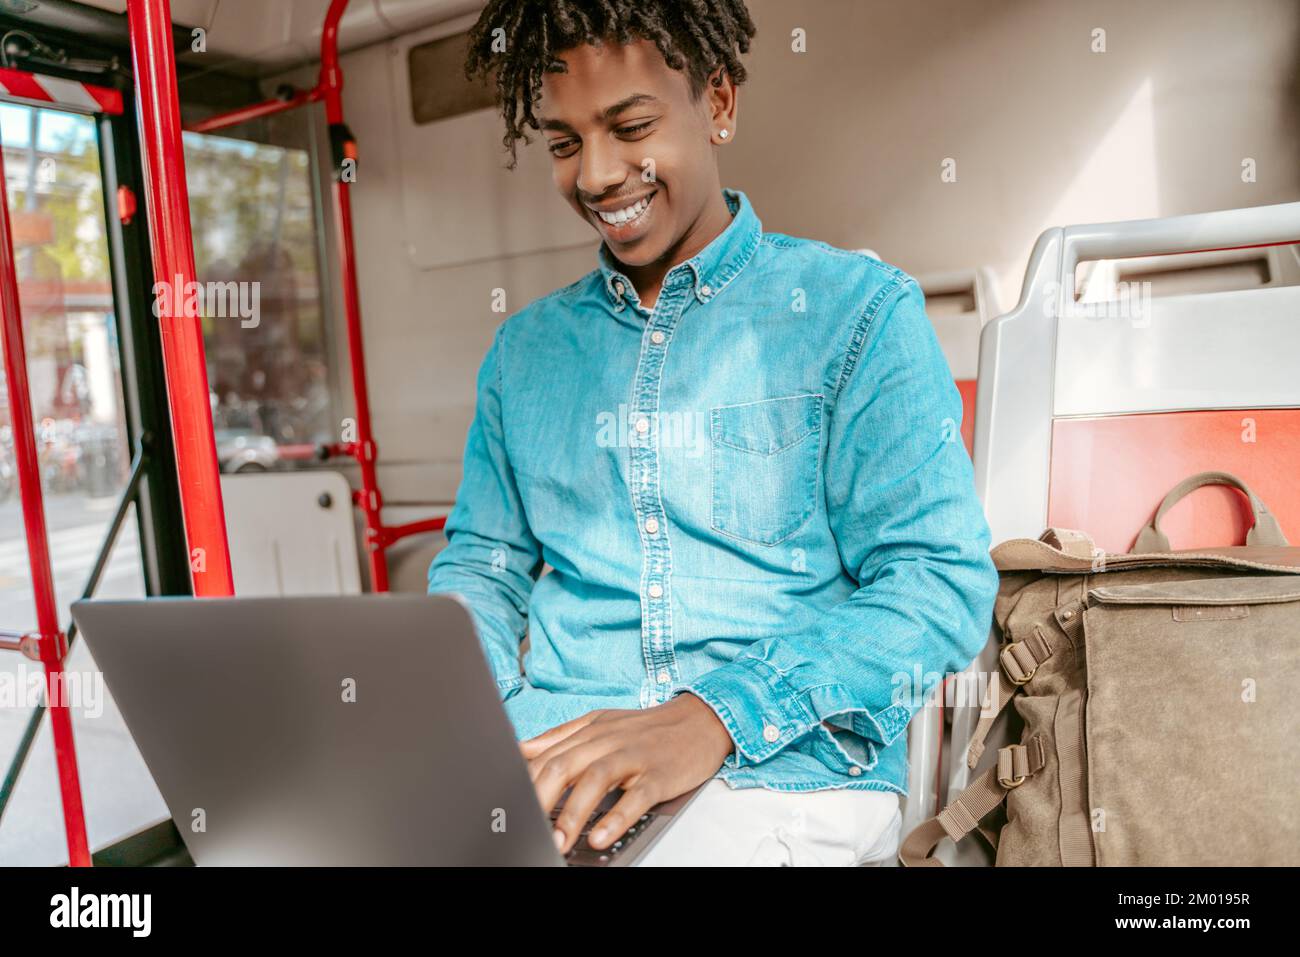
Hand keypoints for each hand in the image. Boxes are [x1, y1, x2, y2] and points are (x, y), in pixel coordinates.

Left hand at [520, 693, 733, 853]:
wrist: (700, 719)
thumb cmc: (646, 729)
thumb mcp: (599, 725)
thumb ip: (559, 738)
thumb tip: (519, 750)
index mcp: (588, 731)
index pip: (545, 757)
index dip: (523, 785)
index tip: (511, 810)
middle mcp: (606, 741)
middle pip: (562, 766)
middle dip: (539, 801)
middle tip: (527, 830)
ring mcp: (634, 756)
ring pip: (595, 779)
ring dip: (572, 814)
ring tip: (558, 842)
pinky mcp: (659, 774)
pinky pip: (636, 797)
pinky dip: (616, 817)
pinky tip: (601, 836)